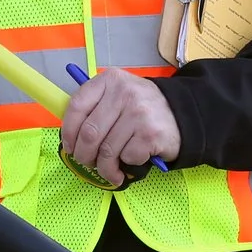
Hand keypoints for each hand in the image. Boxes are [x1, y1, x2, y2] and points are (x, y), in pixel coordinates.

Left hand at [59, 69, 179, 186]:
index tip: (70, 147)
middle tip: (88, 163)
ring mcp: (139, 113)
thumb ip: (94, 107)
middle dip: (84, 155)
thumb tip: (70, 136)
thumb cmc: (141, 109)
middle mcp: (124, 93)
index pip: (77, 106)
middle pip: (90, 133)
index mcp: (110, 80)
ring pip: (107, 151)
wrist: (183, 113)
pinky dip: (127, 165)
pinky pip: (127, 157)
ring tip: (110, 171)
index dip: (68, 132)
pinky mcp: (151, 134)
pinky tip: (133, 160)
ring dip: (105, 168)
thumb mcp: (118, 95)